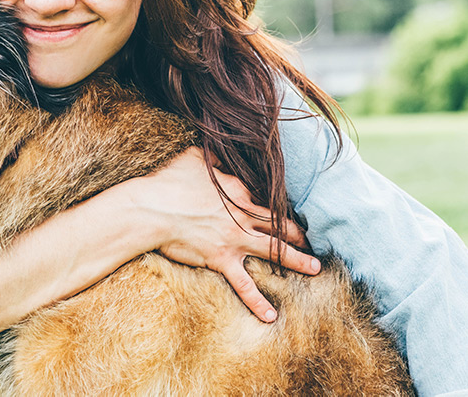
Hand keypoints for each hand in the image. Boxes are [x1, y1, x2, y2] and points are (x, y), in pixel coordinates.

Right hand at [128, 147, 320, 322]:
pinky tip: (272, 315)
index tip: (289, 215)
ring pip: (274, 252)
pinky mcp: (221, 260)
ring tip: (315, 269)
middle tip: (311, 241)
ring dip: (297, 261)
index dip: (280, 209)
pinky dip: (258, 301)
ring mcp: (235, 240)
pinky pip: (244, 285)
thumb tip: (220, 151)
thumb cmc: (169, 181)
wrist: (151, 209)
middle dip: (298, 234)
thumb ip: (214, 158)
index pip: (267, 201)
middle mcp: (243, 217)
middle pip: (279, 226)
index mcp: (239, 191)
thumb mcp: (194, 158)